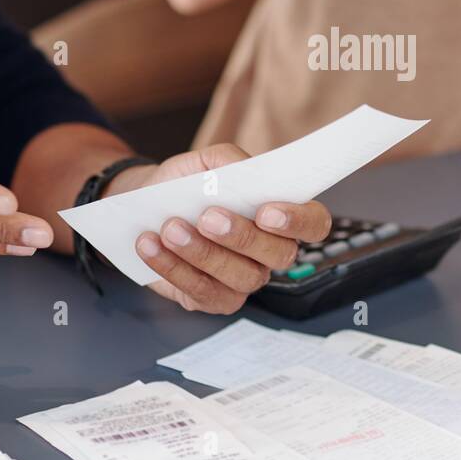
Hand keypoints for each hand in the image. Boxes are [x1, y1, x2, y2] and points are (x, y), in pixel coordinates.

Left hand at [105, 144, 332, 314]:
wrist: (146, 208)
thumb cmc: (186, 185)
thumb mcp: (204, 161)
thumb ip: (228, 160)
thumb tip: (243, 170)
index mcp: (280, 215)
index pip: (314, 223)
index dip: (298, 221)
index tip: (266, 210)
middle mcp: (269, 252)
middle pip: (279, 255)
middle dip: (242, 236)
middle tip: (207, 217)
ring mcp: (243, 279)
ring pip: (239, 277)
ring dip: (202, 253)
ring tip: (170, 228)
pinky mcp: (212, 299)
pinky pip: (201, 292)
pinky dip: (173, 268)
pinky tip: (151, 246)